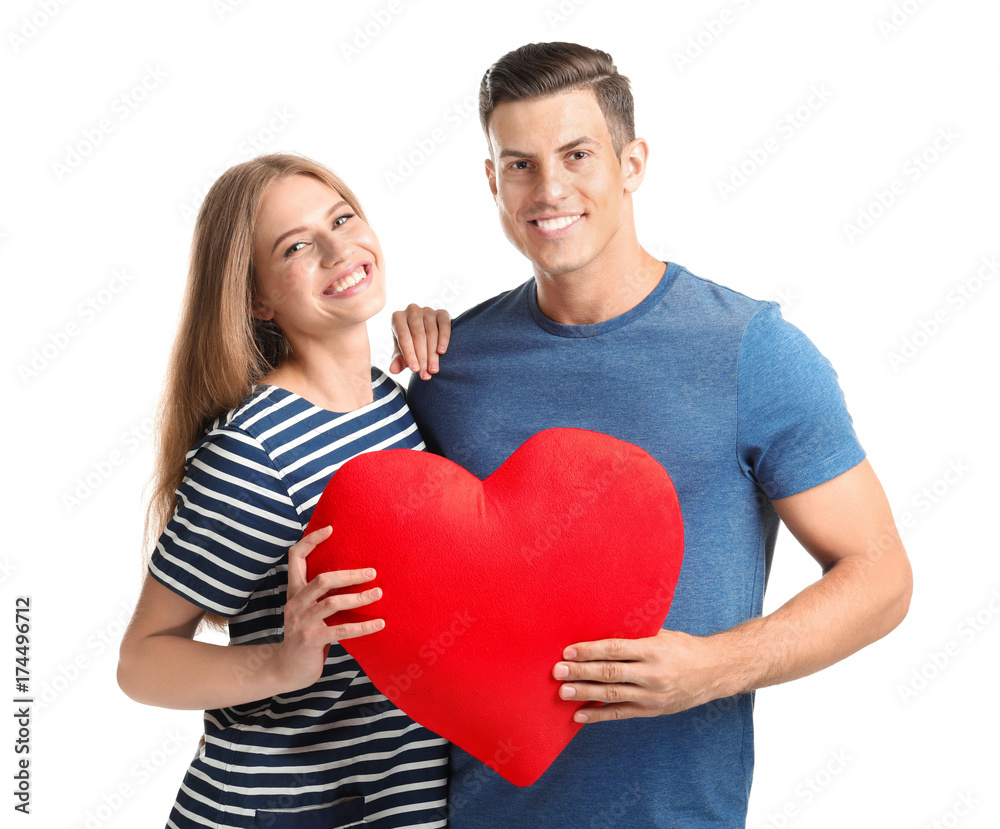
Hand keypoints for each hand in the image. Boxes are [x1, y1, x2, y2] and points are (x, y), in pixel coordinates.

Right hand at [273, 525, 383, 691]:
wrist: (287, 670)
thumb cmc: (306, 634)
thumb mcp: (308, 610)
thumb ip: (321, 594)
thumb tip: (354, 573)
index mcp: (294, 591)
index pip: (295, 557)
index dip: (311, 540)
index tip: (330, 528)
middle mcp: (295, 603)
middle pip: (322, 579)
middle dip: (349, 574)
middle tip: (372, 573)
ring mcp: (302, 622)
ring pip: (332, 603)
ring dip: (359, 598)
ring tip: (379, 594)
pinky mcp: (311, 640)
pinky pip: (341, 630)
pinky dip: (362, 626)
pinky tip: (379, 623)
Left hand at [389, 304, 450, 379]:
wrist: (426, 334)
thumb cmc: (410, 344)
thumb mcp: (403, 352)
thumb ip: (398, 360)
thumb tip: (393, 370)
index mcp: (398, 318)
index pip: (403, 336)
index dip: (409, 354)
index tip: (415, 369)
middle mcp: (412, 310)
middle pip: (418, 335)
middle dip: (422, 357)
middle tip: (426, 374)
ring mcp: (427, 310)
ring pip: (431, 332)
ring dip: (433, 353)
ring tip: (433, 369)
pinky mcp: (442, 313)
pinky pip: (444, 325)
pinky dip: (444, 339)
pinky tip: (442, 352)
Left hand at [552, 629, 729, 722]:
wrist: (715, 671)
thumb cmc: (684, 647)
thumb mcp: (662, 634)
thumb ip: (635, 633)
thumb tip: (601, 625)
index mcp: (653, 649)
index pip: (615, 649)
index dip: (589, 651)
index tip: (568, 651)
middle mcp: (652, 673)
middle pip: (610, 673)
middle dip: (581, 673)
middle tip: (557, 672)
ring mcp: (652, 695)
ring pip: (612, 695)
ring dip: (584, 694)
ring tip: (563, 692)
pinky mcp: (652, 710)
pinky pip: (620, 714)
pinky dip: (598, 716)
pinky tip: (579, 715)